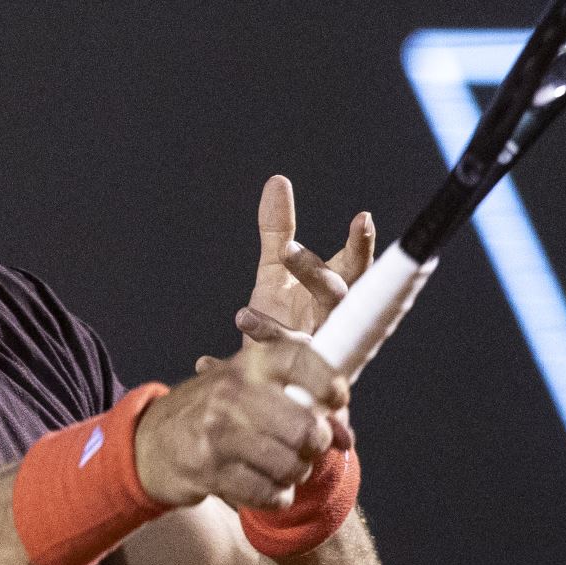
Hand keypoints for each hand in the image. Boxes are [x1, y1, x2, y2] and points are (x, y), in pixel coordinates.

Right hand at [136, 339, 349, 509]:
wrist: (152, 441)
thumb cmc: (214, 413)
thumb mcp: (250, 390)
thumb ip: (300, 403)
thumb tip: (344, 434)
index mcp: (248, 365)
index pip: (299, 359)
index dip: (328, 381)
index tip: (337, 399)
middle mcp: (232, 392)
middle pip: (305, 428)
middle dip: (315, 446)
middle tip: (307, 448)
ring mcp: (218, 432)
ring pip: (290, 465)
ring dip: (295, 474)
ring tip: (282, 468)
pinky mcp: (208, 469)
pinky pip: (268, 494)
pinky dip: (276, 498)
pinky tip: (266, 487)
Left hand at [197, 175, 373, 372]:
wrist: (271, 379)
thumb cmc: (287, 317)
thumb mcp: (277, 273)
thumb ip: (278, 232)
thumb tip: (277, 181)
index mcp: (332, 297)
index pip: (355, 268)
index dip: (361, 245)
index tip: (362, 217)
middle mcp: (329, 327)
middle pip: (335, 299)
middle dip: (314, 275)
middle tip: (286, 251)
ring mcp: (306, 358)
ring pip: (299, 344)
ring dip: (272, 331)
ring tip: (241, 315)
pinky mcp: (277, 384)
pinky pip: (256, 378)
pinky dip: (228, 367)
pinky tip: (204, 361)